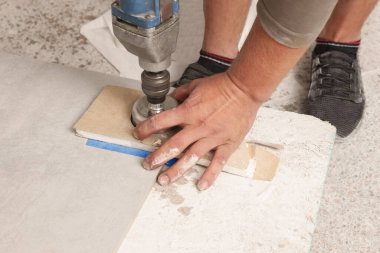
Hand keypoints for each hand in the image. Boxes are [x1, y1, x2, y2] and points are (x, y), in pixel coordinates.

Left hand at [133, 72, 259, 189]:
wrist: (244, 89)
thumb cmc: (222, 86)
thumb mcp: (196, 85)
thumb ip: (181, 93)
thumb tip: (171, 98)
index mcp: (189, 111)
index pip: (161, 121)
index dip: (146, 128)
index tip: (138, 134)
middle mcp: (198, 126)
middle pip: (173, 145)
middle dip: (158, 156)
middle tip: (147, 165)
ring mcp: (212, 137)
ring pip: (191, 157)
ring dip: (176, 170)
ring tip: (165, 179)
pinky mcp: (227, 143)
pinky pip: (217, 162)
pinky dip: (210, 174)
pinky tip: (201, 185)